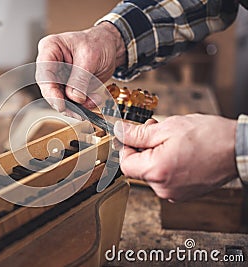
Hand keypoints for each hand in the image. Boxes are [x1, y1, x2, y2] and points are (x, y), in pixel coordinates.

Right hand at [36, 22, 125, 116]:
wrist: (110, 47)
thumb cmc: (98, 42)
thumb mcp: (90, 56)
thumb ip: (80, 78)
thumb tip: (75, 97)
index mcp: (50, 48)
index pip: (44, 73)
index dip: (50, 91)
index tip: (61, 104)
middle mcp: (51, 64)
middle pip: (49, 90)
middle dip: (65, 103)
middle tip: (77, 111)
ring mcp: (58, 77)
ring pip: (60, 99)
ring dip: (76, 105)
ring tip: (92, 102)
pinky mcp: (67, 87)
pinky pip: (71, 101)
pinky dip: (83, 105)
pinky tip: (93, 100)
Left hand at [114, 114, 237, 200]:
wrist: (239, 149)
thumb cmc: (209, 137)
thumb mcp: (167, 128)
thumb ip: (138, 134)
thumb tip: (120, 132)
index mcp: (156, 172)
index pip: (124, 163)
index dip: (127, 147)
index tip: (133, 135)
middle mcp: (163, 188)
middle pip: (138, 168)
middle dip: (143, 147)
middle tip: (155, 130)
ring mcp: (174, 193)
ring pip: (152, 172)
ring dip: (155, 154)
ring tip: (172, 140)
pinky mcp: (183, 193)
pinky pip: (165, 178)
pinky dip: (167, 164)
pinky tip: (179, 151)